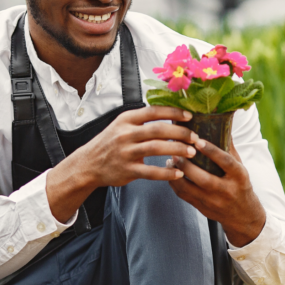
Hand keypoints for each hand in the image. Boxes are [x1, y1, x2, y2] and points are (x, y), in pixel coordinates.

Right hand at [46, 106, 197, 221]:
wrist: (89, 164)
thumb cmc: (110, 143)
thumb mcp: (121, 125)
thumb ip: (142, 120)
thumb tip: (170, 115)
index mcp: (126, 119)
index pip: (153, 112)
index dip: (173, 113)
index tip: (189, 117)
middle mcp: (126, 134)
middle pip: (159, 130)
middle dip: (181, 133)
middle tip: (195, 137)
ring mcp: (126, 152)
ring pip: (157, 148)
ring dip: (178, 150)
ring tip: (192, 152)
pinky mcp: (127, 170)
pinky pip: (151, 172)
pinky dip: (167, 172)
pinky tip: (179, 172)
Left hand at [167, 137, 266, 247]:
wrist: (243, 216)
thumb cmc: (240, 185)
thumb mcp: (240, 166)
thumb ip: (229, 147)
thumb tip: (222, 121)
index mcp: (239, 177)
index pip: (226, 162)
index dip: (212, 151)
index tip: (198, 141)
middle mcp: (227, 190)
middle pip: (204, 178)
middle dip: (187, 165)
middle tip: (176, 151)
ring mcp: (213, 202)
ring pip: (190, 189)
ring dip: (176, 174)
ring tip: (170, 160)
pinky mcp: (202, 208)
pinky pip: (184, 196)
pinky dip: (174, 184)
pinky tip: (170, 172)